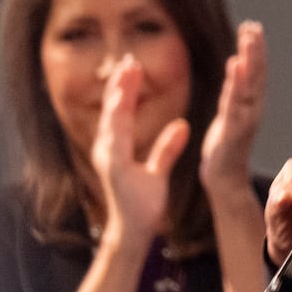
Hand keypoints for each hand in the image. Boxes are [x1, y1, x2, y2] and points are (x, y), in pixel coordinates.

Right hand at [92, 56, 188, 245]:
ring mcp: (109, 159)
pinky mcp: (114, 168)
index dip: (127, 89)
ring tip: (125, 73)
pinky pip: (117, 139)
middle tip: (129, 59)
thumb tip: (182, 126)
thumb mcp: (158, 171)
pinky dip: (119, 119)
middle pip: (113, 110)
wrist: (133, 232)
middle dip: (120, 84)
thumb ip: (167, 148)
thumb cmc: (143, 205)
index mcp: (118, 148)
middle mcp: (109, 150)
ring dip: (118, 95)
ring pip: (112, 120)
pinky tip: (123, 103)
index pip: (123, 112)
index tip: (134, 66)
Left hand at [200, 20, 266, 197]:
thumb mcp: (231, 114)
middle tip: (253, 26)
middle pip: (257, 74)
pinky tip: (234, 63)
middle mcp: (252, 109)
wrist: (223, 179)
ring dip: (251, 59)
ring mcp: (245, 119)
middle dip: (256, 50)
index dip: (257, 50)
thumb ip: (235, 91)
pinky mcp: (234, 131)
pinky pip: (236, 102)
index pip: (256, 73)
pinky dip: (236, 82)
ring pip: (250, 84)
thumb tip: (237, 66)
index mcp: (251, 104)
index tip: (253, 27)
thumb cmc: (225, 147)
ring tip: (248, 37)